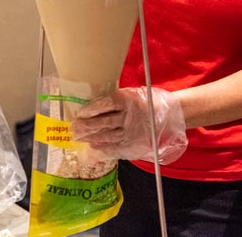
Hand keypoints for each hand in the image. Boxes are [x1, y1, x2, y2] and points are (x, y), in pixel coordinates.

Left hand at [71, 87, 187, 164]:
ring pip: (106, 136)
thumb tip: (93, 106)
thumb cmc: (146, 102)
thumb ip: (115, 101)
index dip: (91, 109)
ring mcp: (130, 132)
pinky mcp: (133, 144)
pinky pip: (114, 147)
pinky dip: (102, 147)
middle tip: (74, 127)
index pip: (106, 104)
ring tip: (79, 137)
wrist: (167, 117)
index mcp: (128, 100)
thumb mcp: (131, 95)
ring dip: (90, 137)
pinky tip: (92, 146)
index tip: (80, 113)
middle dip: (86, 126)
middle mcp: (128, 117)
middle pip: (103, 122)